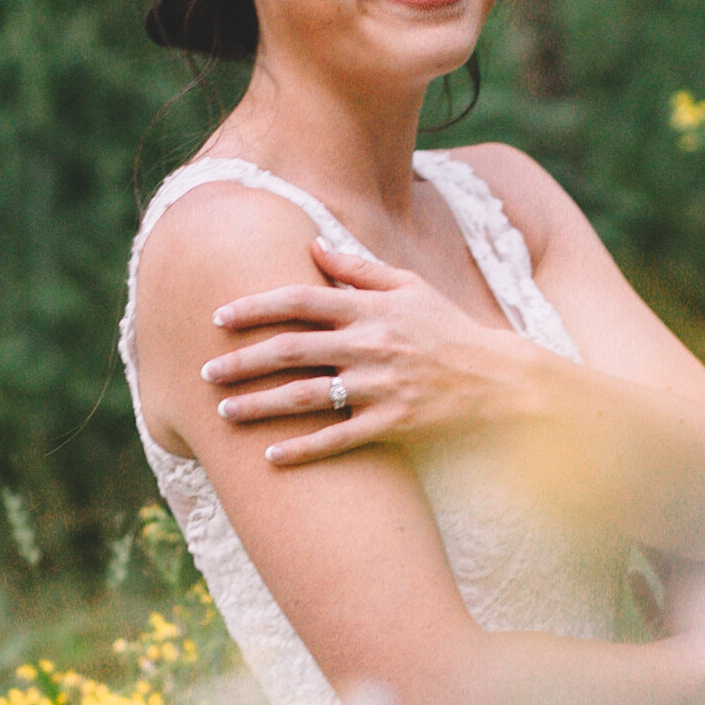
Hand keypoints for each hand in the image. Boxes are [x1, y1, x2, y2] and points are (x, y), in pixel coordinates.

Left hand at [200, 239, 519, 465]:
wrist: (498, 379)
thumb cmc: (448, 329)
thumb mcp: (409, 287)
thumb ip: (358, 268)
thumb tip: (312, 245)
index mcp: (370, 309)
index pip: (301, 301)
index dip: (255, 308)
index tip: (218, 317)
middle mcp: (370, 345)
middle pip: (292, 351)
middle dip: (243, 361)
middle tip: (205, 372)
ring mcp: (380, 387)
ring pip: (307, 397)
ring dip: (260, 405)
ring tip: (224, 413)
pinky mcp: (393, 424)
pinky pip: (339, 440)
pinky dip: (303, 450)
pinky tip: (269, 459)